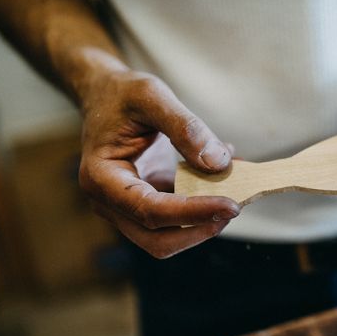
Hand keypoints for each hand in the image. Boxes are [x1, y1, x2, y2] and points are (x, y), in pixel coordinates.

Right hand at [78, 69, 239, 257]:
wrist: (105, 95)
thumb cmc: (122, 94)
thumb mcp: (152, 95)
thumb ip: (185, 128)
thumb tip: (218, 164)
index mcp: (101, 178)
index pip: (150, 211)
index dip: (192, 213)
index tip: (231, 206)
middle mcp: (109, 202)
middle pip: (157, 240)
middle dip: (199, 230)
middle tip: (235, 207)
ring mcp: (126, 207)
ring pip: (168, 237)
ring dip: (204, 222)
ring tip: (235, 192)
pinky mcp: (146, 204)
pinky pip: (176, 218)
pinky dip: (203, 207)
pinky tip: (225, 180)